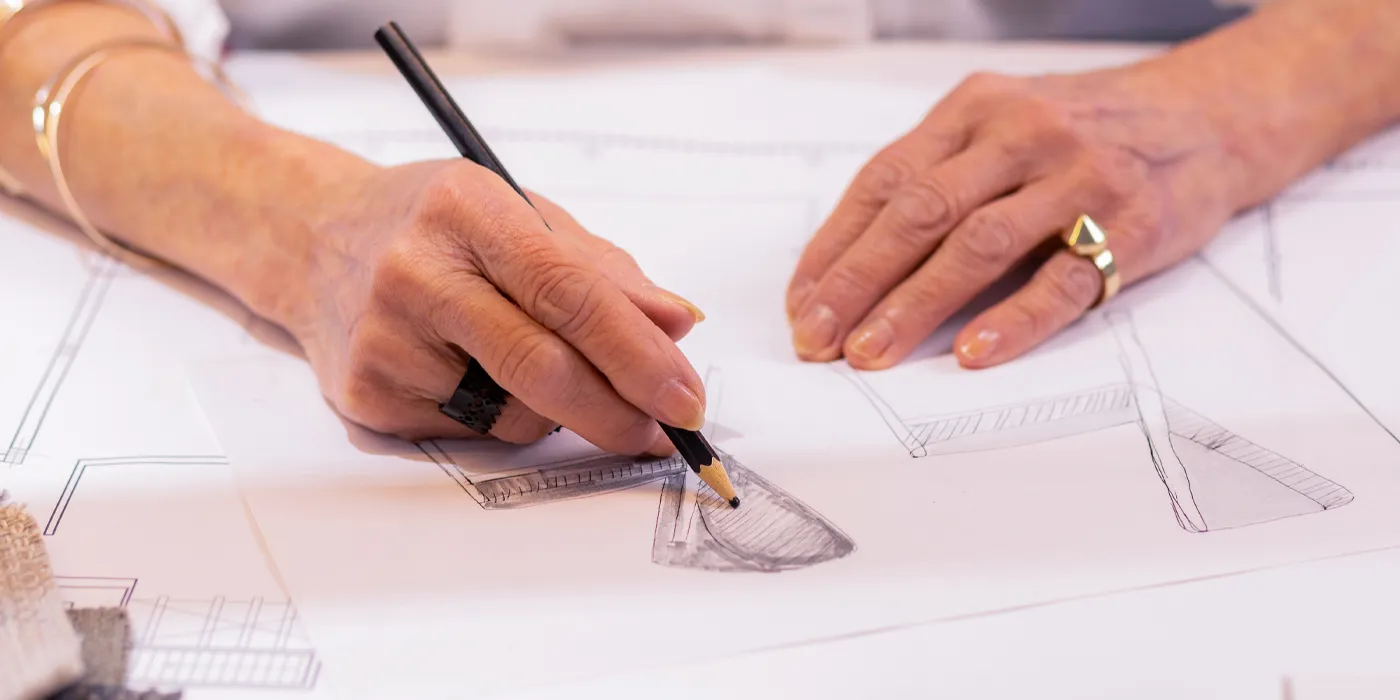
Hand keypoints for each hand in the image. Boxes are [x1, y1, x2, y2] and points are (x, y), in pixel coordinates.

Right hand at [274, 159, 707, 453]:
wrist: (310, 239)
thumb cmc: (432, 226)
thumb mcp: (519, 215)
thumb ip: (602, 270)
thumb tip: (678, 325)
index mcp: (467, 211)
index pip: (569, 291)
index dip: (638, 353)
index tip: (685, 395)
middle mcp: (416, 274)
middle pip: (543, 367)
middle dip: (620, 411)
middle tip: (666, 432)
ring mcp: (384, 340)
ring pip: (516, 413)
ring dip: (557, 410)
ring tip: (523, 358)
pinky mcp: (366, 395)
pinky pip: (473, 434)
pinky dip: (502, 417)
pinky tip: (470, 372)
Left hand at [786, 66, 1249, 369]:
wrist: (1211, 114)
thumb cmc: (1084, 132)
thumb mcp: (1002, 127)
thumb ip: (936, 178)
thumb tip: (848, 265)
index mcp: (974, 109)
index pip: (885, 182)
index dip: (835, 247)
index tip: (801, 304)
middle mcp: (1020, 133)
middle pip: (920, 212)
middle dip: (857, 281)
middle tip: (818, 339)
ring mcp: (1078, 176)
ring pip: (978, 243)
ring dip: (915, 305)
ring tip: (872, 354)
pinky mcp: (1131, 224)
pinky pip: (1063, 279)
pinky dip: (1013, 318)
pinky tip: (973, 351)